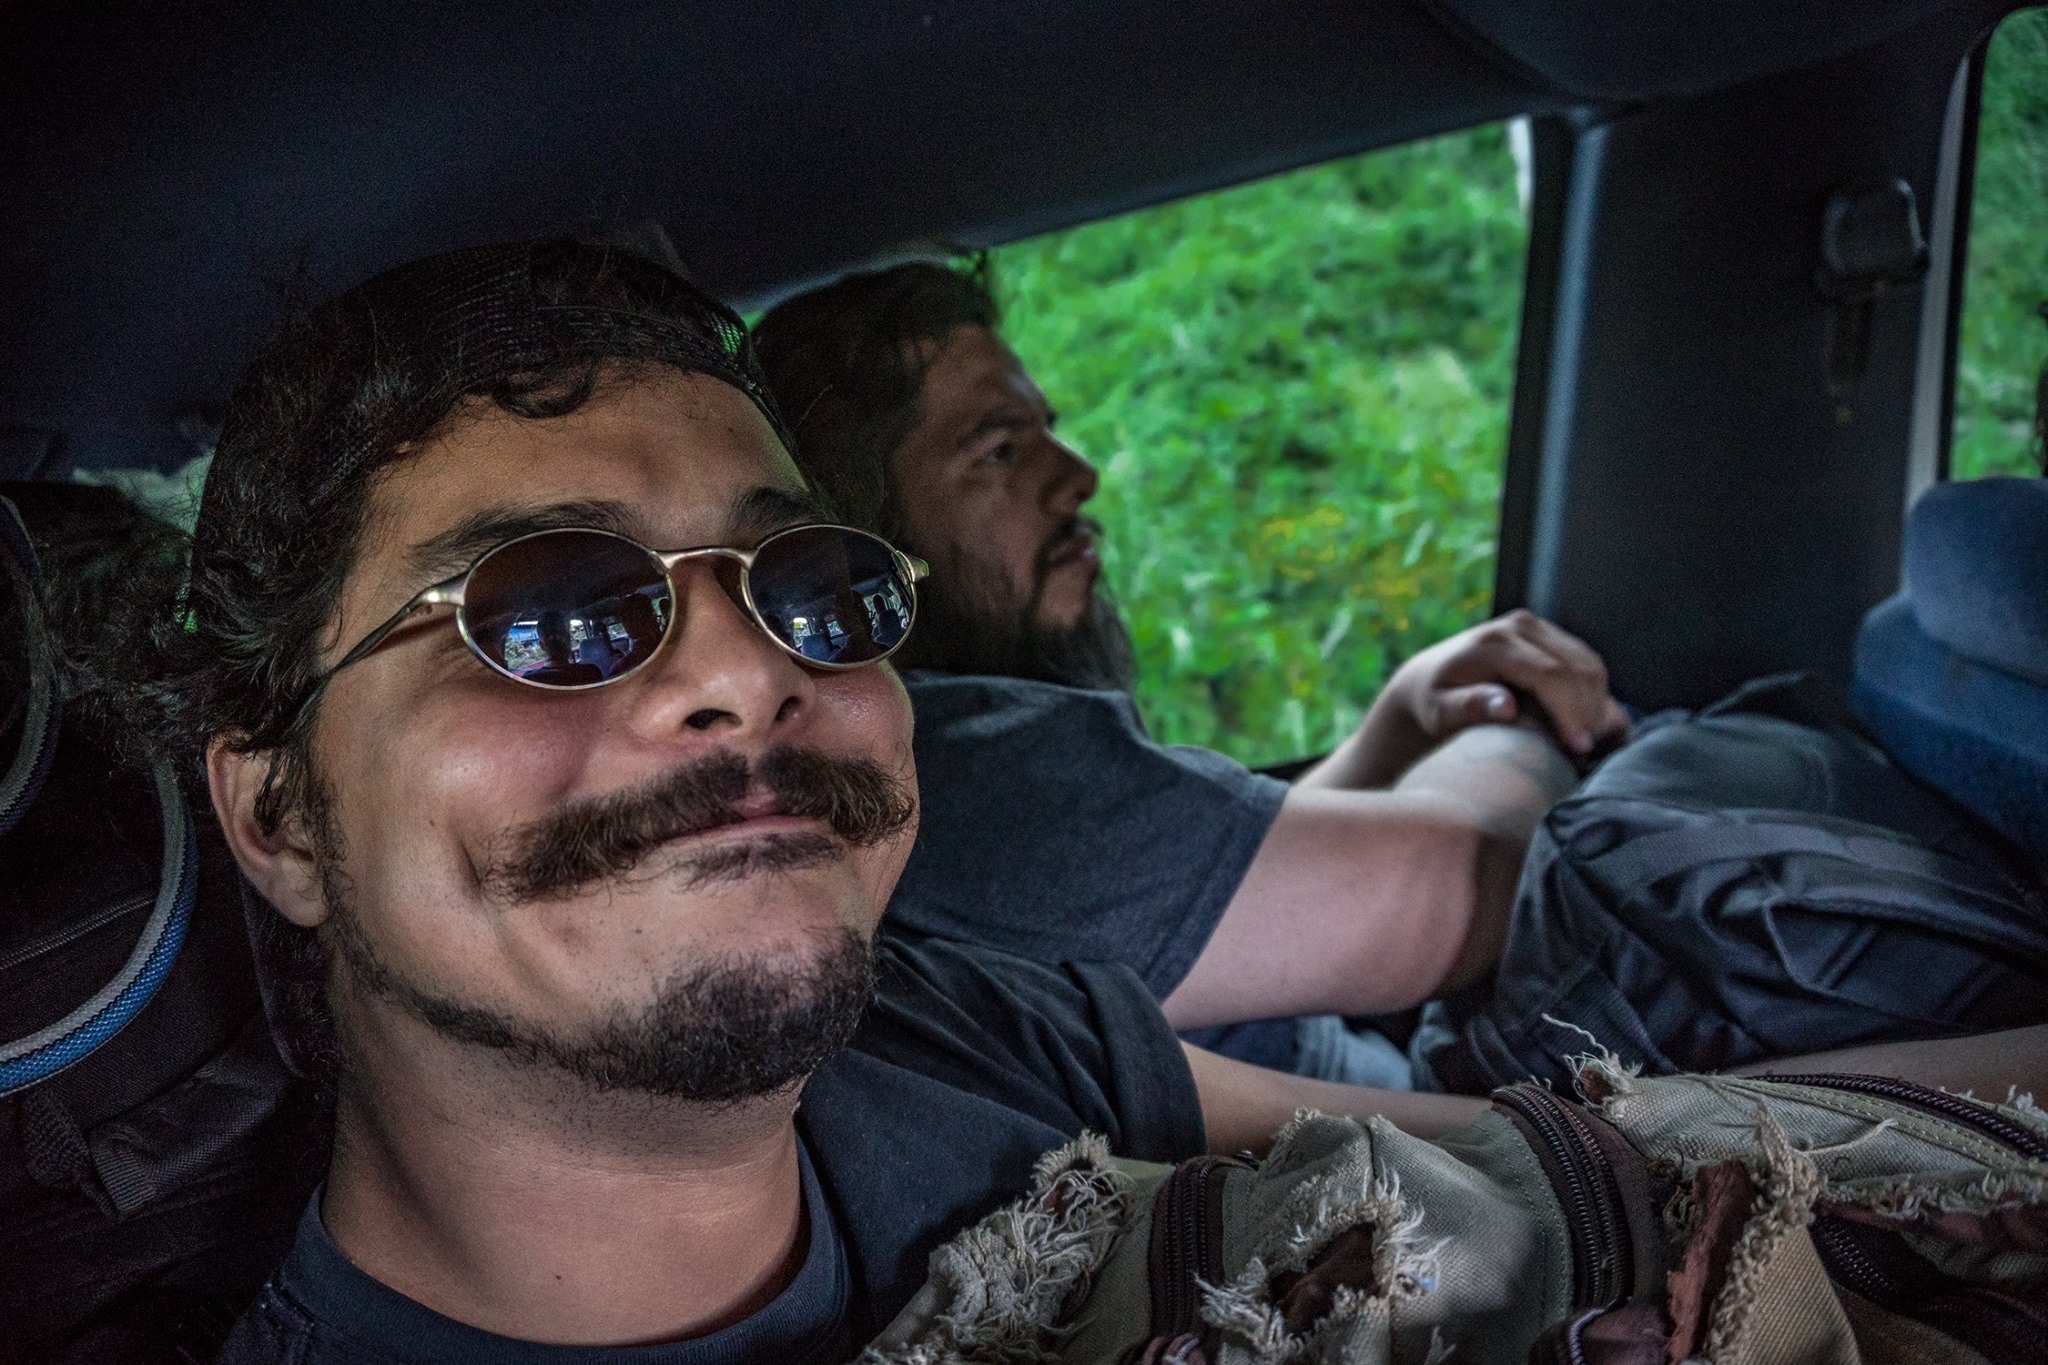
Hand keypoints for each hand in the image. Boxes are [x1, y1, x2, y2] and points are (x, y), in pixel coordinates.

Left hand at [1380, 609, 1628, 760]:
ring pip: (1590, 665)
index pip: (1551, 674)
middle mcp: (1521, 626)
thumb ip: (1469, 707)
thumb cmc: (1434, 700)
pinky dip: (1595, 696)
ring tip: (1591, 745)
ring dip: (1598, 706)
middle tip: (1590, 754)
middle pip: (1578, 668)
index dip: (1572, 711)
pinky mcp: (1551, 637)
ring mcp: (1540, 629)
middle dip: (1591, 713)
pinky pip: (1587, 665)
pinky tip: (1587, 728)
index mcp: (1495, 642)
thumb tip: (1506, 707)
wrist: (1431, 676)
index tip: (1580, 748)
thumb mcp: (1438, 710)